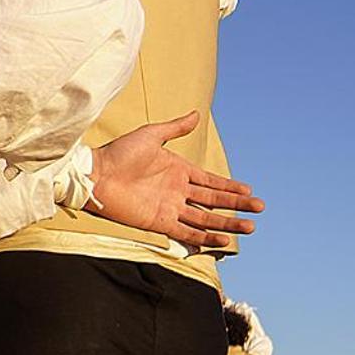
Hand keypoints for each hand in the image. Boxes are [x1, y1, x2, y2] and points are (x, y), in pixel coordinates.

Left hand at [87, 111, 261, 248]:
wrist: (95, 174)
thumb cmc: (119, 153)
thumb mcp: (151, 135)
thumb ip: (175, 128)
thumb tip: (196, 113)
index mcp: (178, 170)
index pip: (210, 181)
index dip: (230, 187)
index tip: (250, 191)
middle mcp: (177, 191)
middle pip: (213, 201)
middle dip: (236, 205)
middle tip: (259, 209)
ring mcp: (169, 208)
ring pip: (205, 219)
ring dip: (226, 224)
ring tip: (249, 228)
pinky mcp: (158, 222)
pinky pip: (186, 232)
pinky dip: (204, 237)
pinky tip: (221, 240)